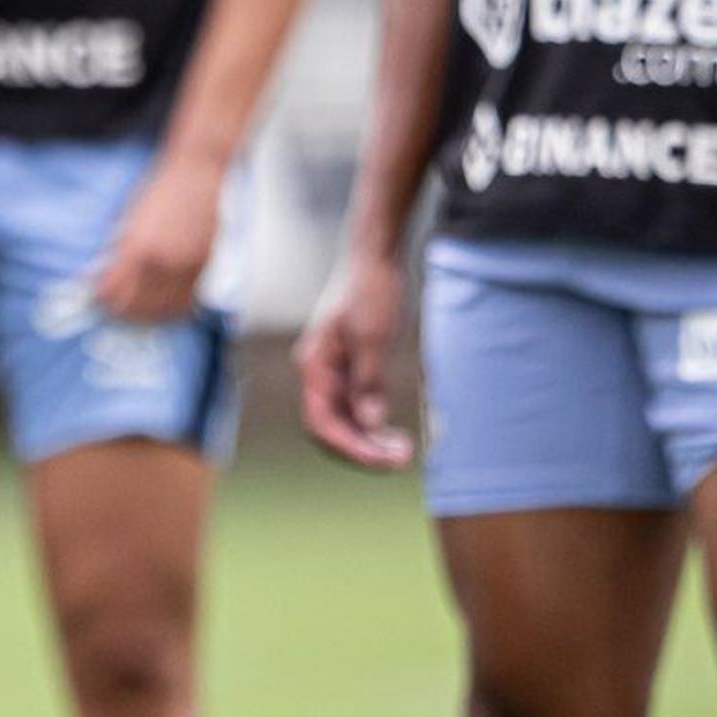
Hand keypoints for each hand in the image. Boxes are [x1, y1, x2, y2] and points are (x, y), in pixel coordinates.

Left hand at [92, 148, 222, 325]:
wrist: (201, 174)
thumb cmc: (162, 188)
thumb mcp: (129, 216)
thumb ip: (119, 247)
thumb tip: (106, 273)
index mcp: (139, 248)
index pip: (114, 290)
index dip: (101, 299)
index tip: (94, 298)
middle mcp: (164, 263)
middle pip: (137, 307)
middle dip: (119, 312)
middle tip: (110, 309)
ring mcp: (187, 269)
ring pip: (163, 311)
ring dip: (145, 317)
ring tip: (133, 314)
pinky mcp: (205, 269)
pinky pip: (186, 303)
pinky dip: (170, 310)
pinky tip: (160, 307)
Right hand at [294, 250, 417, 471]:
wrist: (376, 257)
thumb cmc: (372, 292)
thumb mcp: (373, 338)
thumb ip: (368, 382)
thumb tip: (369, 423)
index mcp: (314, 365)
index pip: (323, 423)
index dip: (352, 447)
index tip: (385, 459)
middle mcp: (317, 371)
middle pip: (330, 427)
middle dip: (362, 448)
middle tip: (402, 458)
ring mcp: (332, 370)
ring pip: (343, 419)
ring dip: (368, 439)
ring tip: (402, 448)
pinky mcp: (348, 366)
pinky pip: (353, 406)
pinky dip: (371, 423)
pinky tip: (393, 430)